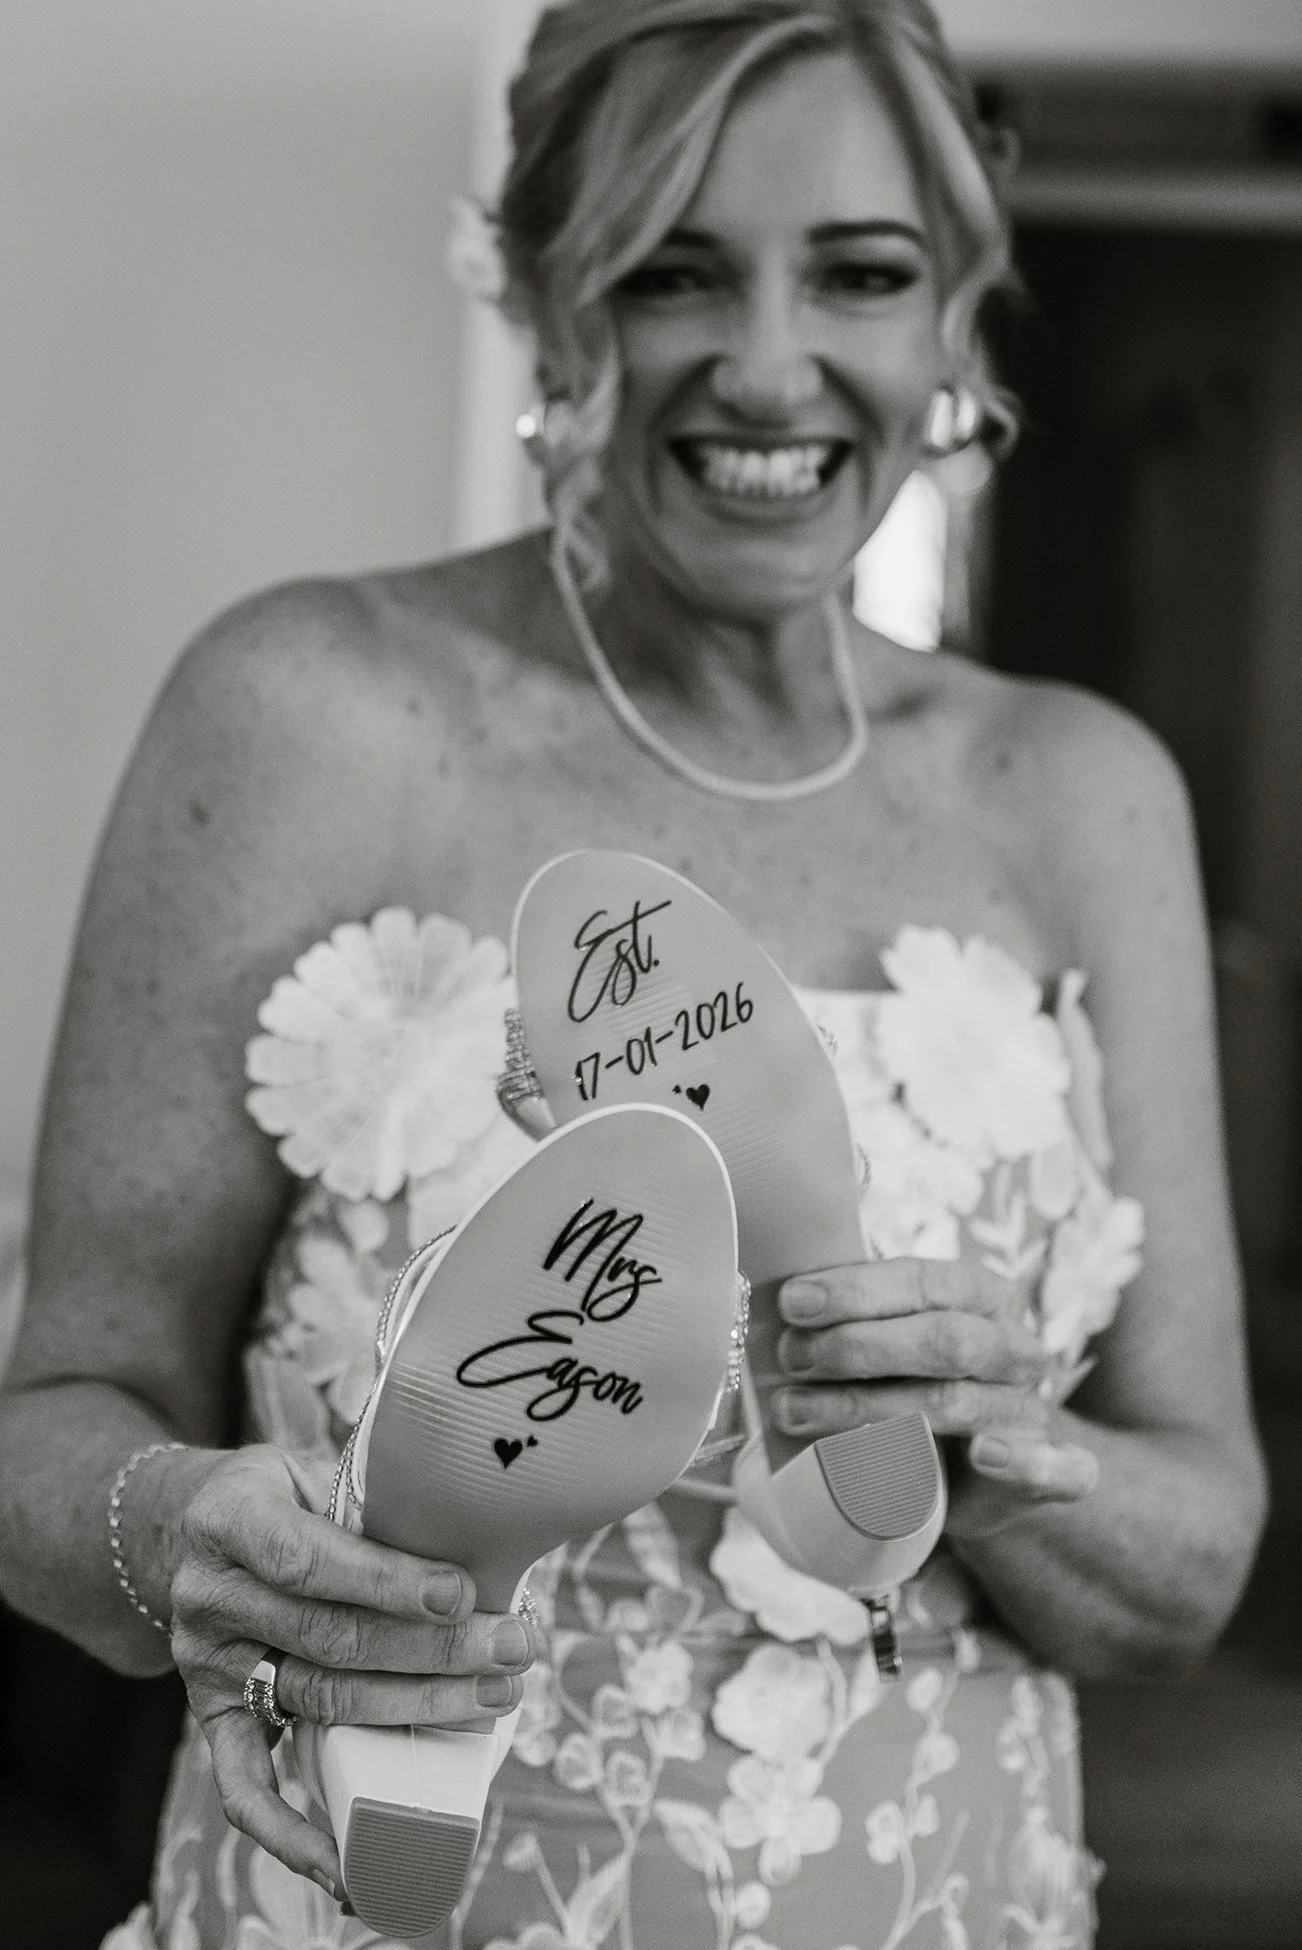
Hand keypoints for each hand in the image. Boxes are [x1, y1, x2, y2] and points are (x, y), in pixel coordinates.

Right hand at [167, 1445, 534, 1893]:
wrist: (192, 1526)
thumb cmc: (284, 1493)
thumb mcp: (312, 1467)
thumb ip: (371, 1499)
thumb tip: (480, 1524)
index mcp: (227, 1517)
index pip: (307, 1558)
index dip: (386, 1580)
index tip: (462, 1592)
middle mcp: (207, 1595)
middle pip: (329, 1638)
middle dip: (434, 1649)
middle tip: (514, 1647)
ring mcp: (204, 1664)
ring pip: (319, 1700)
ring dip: (416, 1707)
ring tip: (495, 1696)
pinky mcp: (208, 1717)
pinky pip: (244, 1788)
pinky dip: (295, 1834)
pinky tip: (351, 1862)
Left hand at [773, 1259, 1098, 1533]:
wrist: (973, 1469)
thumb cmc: (912, 1384)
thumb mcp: (885, 1340)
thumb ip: (847, 1318)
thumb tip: (778, 1306)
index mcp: (981, 1297)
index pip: (923, 1282)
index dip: (857, 1291)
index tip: (793, 1303)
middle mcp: (1014, 1347)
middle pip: (942, 1340)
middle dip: (858, 1347)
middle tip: (791, 1359)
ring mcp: (1029, 1410)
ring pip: (956, 1403)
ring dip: (870, 1408)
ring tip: (797, 1412)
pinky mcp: (1046, 1475)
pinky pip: (1057, 1470)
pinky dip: (1023, 1462)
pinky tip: (983, 1456)